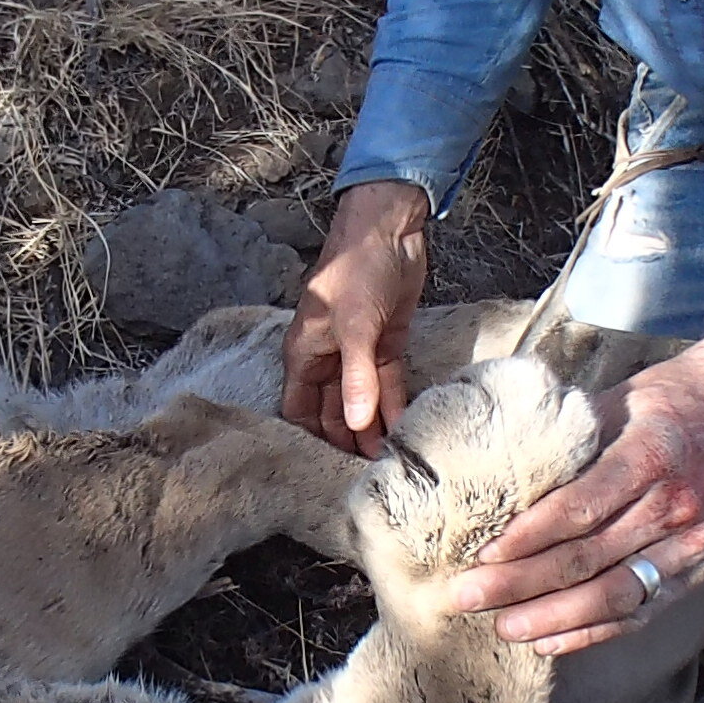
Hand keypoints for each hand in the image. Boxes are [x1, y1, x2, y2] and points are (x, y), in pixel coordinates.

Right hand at [285, 179, 430, 452]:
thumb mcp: (356, 323)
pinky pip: (388, 385)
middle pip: (331, 411)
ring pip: (362, 401)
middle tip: (367, 474)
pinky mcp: (387, 344)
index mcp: (305, 352)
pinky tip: (405, 428)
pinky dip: (395, 405)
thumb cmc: (356, 267)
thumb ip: (357, 375)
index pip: (298, 409)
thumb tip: (358, 423)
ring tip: (390, 460)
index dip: (311, 439)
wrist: (390, 228)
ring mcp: (358, 352)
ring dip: (373, 428)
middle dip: (346, 440)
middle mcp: (328, 357)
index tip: (328, 471)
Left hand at [458, 288, 703, 654]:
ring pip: (613, 595)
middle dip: (520, 585)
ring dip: (552, 619)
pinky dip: (593, 632)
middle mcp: (676, 504)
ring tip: (502, 628)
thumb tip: (496, 478)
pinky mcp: (698, 569)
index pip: (580, 507)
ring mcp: (692, 544)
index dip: (527, 537)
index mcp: (652, 453)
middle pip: (588, 558)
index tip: (481, 554)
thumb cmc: (666, 399)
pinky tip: (549, 642)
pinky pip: (640, 612)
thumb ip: (565, 442)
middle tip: (466, 597)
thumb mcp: (614, 399)